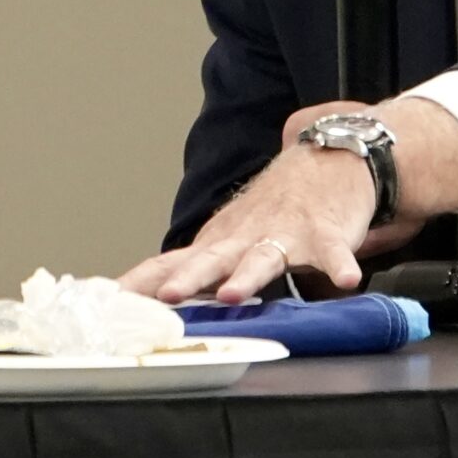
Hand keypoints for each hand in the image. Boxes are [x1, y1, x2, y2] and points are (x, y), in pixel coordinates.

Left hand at [120, 96, 457, 305]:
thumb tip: (151, 294)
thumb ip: (195, 265)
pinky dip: (339, 265)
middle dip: (187, 278)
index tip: (111, 300)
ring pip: (262, 256)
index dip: (141, 281)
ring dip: (247, 276)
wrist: (327, 158)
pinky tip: (346, 281)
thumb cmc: (274, 209)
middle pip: (210, 259)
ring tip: (233, 295)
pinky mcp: (325, 233)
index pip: (170, 262)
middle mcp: (245, 237)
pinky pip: (333, 252)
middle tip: (167, 296)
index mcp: (218, 242)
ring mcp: (285, 233)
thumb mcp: (228, 237)